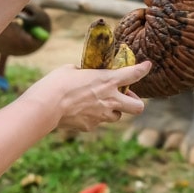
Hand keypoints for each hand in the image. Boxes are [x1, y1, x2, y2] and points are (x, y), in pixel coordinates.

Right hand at [24, 60, 152, 132]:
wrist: (46, 106)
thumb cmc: (57, 82)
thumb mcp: (72, 69)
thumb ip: (84, 72)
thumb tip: (83, 74)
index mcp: (107, 80)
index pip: (133, 74)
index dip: (143, 69)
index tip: (148, 66)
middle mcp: (110, 99)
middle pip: (138, 107)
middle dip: (135, 102)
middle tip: (125, 96)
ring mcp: (102, 115)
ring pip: (117, 116)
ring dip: (113, 110)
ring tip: (99, 103)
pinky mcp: (91, 126)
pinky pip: (97, 122)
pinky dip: (93, 117)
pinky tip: (80, 112)